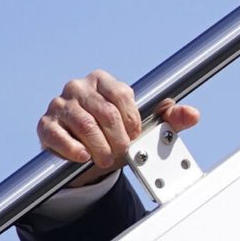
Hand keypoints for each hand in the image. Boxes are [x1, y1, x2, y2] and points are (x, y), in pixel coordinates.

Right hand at [38, 69, 199, 186]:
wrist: (81, 155)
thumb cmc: (112, 135)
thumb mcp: (142, 127)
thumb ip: (169, 119)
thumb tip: (193, 115)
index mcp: (103, 81)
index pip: (122, 95)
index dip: (132, 121)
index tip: (135, 136)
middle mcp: (79, 87)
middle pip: (105, 113)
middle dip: (118, 139)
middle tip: (121, 153)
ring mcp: (60, 104)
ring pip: (85, 126)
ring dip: (100, 148)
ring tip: (105, 159)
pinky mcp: (46, 124)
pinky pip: (61, 136)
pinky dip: (75, 150)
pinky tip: (83, 157)